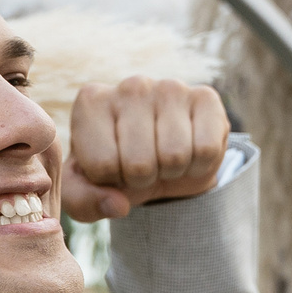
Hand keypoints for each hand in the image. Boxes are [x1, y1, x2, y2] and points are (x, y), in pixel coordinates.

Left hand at [61, 76, 230, 219]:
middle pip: (139, 164)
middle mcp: (130, 87)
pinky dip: (199, 165)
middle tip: (142, 167)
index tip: (112, 168)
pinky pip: (206, 149)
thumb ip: (85, 202)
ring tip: (163, 158)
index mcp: (91, 104)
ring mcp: (170, 88)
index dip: (110, 180)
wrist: (158, 157)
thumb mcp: (85, 190)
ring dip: (171, 171)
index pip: (101, 165)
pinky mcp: (205, 97)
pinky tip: (188, 150)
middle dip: (142, 179)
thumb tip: (118, 205)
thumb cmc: (116, 168)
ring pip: (174, 156)